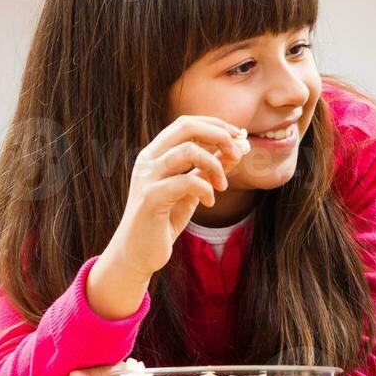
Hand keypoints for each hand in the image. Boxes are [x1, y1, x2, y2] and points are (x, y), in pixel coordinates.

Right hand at [90, 116, 246, 317]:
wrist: (137, 252)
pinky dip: (206, 189)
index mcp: (156, 153)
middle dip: (218, 135)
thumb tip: (235, 151)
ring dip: (215, 165)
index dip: (215, 125)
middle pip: (186, 127)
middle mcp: (148, 159)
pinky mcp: (151, 197)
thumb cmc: (163, 219)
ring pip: (188, 150)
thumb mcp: (191, 190)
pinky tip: (210, 202)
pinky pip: (186, 181)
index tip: (238, 135)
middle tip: (237, 152)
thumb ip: (208, 169)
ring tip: (222, 185)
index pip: (186, 123)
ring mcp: (147, 176)